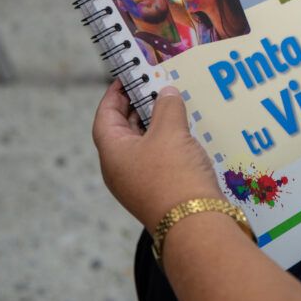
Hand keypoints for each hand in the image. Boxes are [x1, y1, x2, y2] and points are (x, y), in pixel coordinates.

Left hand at [93, 80, 223, 231]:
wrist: (195, 222)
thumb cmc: (173, 174)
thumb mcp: (170, 132)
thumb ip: (166, 106)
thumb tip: (165, 93)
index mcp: (113, 153)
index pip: (105, 117)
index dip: (114, 95)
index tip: (126, 77)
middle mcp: (121, 169)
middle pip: (123, 131)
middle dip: (138, 108)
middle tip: (156, 85)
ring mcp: (141, 182)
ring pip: (145, 145)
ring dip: (158, 124)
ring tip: (176, 104)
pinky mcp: (161, 190)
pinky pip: (161, 158)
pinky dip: (171, 142)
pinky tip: (189, 132)